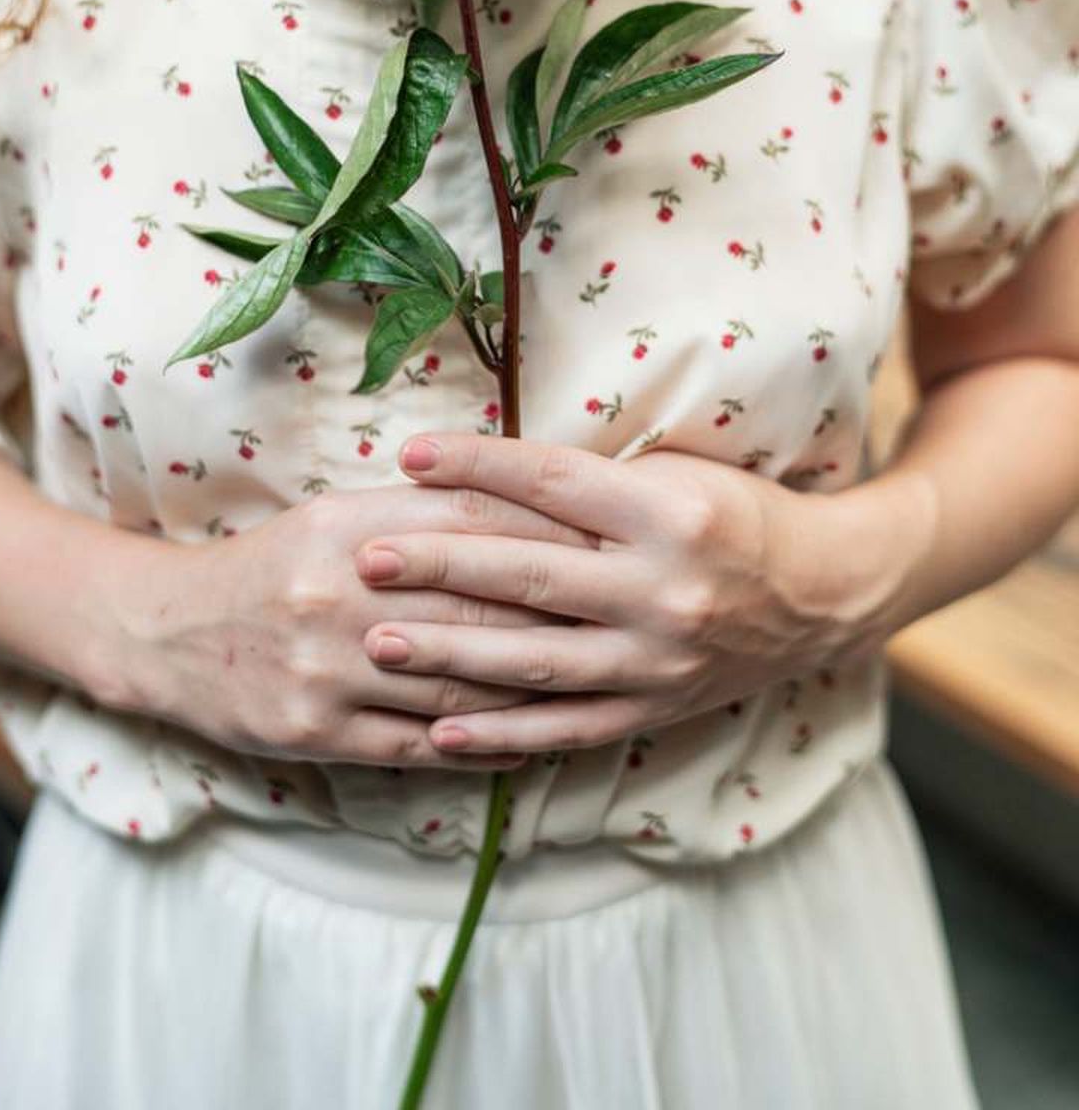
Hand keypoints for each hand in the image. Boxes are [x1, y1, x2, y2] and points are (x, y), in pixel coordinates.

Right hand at [119, 479, 594, 771]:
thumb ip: (418, 512)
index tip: (609, 535)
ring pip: (457, 680)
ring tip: (602, 681)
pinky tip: (531, 739)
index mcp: (349, 527)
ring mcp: (328, 668)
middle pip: (474, 602)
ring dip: (535, 684)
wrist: (171, 634)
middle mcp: (339, 593)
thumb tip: (524, 498)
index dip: (544, 528)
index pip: (467, 520)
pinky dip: (481, 743)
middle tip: (632, 610)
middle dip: (560, 608)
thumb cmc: (274, 566)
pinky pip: (418, 742)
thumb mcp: (334, 519)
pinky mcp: (317, 731)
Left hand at [354, 432, 909, 755]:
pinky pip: (566, 729)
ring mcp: (658, 660)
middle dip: (440, 567)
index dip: (478, 467)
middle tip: (367, 557)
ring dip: (449, 656)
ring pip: (536, 661)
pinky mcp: (654, 710)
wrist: (824, 593)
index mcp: (670, 514)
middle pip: (531, 576)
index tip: (409, 455)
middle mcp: (664, 589)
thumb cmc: (736, 512)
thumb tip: (483, 471)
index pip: (554, 484)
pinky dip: (500, 737)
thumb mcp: (678, 474)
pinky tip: (438, 733)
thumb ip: (591, 482)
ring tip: (377, 642)